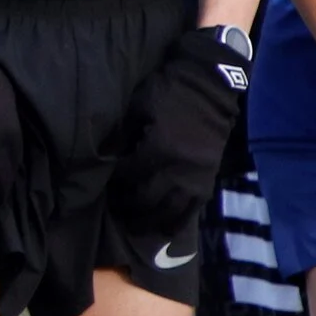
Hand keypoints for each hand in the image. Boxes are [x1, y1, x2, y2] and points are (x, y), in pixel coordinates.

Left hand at [106, 27, 252, 241]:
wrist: (210, 86)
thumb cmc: (168, 91)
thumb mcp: (139, 105)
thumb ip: (124, 134)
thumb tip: (106, 157)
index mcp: (159, 148)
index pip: (129, 175)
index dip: (114, 181)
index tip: (105, 183)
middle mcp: (179, 168)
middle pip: (146, 199)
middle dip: (126, 206)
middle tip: (113, 208)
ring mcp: (196, 177)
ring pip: (168, 212)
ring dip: (148, 222)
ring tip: (132, 225)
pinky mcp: (208, 180)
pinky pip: (191, 211)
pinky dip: (174, 223)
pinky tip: (161, 229)